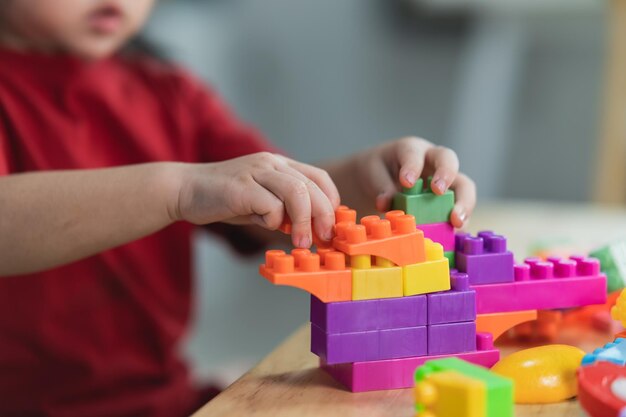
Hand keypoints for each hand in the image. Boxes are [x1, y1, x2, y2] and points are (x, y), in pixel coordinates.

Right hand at [176, 153, 339, 247]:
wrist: (184, 189)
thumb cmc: (224, 199)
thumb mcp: (261, 202)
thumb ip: (285, 211)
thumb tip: (311, 231)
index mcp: (279, 164)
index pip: (319, 177)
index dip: (330, 202)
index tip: (330, 226)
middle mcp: (271, 163)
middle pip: (312, 186)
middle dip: (324, 216)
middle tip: (324, 239)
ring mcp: (256, 172)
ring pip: (297, 192)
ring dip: (304, 222)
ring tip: (301, 242)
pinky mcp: (241, 187)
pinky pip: (271, 206)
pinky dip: (272, 221)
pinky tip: (261, 224)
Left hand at [351, 137, 475, 227]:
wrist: (382, 178)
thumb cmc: (379, 170)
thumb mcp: (373, 173)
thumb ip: (381, 187)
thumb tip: (385, 203)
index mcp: (411, 150)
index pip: (414, 153)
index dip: (412, 166)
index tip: (407, 182)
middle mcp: (433, 161)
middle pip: (448, 161)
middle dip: (446, 175)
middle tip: (438, 192)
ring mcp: (445, 180)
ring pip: (463, 186)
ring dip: (463, 204)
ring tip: (456, 222)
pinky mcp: (450, 200)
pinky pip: (460, 209)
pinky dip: (459, 222)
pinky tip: (453, 235)